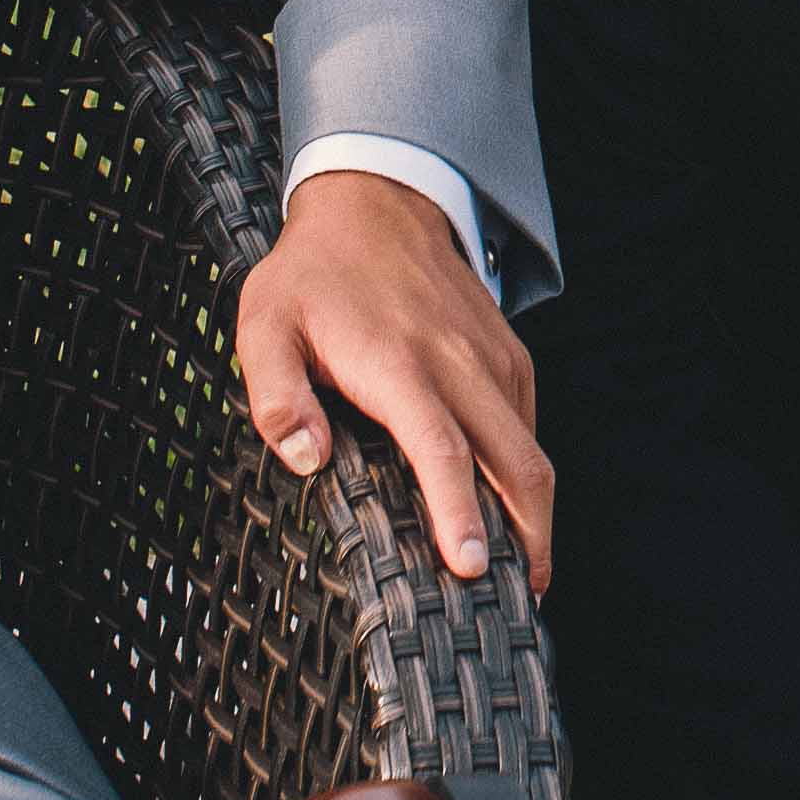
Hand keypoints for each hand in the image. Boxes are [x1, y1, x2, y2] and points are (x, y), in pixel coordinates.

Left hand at [235, 169, 552, 588]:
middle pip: (518, 465)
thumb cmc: (312, 275)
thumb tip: (305, 460)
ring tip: (519, 571)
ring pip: (532, 451)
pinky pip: (529, 424)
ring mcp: (492, 359)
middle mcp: (459, 365)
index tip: (469, 568)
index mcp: (399, 366)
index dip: (461, 515)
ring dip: (534, 514)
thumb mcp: (265, 327)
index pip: (444, 452)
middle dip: (529, 540)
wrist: (376, 201)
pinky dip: (527, 473)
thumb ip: (277, 397)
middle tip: (519, 599)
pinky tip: (509, 509)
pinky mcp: (508, 354)